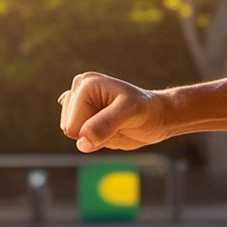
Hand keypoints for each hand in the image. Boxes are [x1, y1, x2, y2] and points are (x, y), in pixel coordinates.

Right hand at [58, 72, 172, 151]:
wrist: (157, 117)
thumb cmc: (147, 111)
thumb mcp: (129, 114)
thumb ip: (105, 125)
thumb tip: (82, 142)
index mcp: (86, 84)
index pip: (73, 125)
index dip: (95, 130)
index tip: (117, 119)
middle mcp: (79, 91)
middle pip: (69, 129)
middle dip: (94, 133)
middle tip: (116, 122)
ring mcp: (80, 103)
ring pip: (73, 134)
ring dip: (95, 135)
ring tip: (114, 123)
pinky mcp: (83, 115)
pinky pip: (78, 137)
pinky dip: (94, 138)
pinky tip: (108, 126)